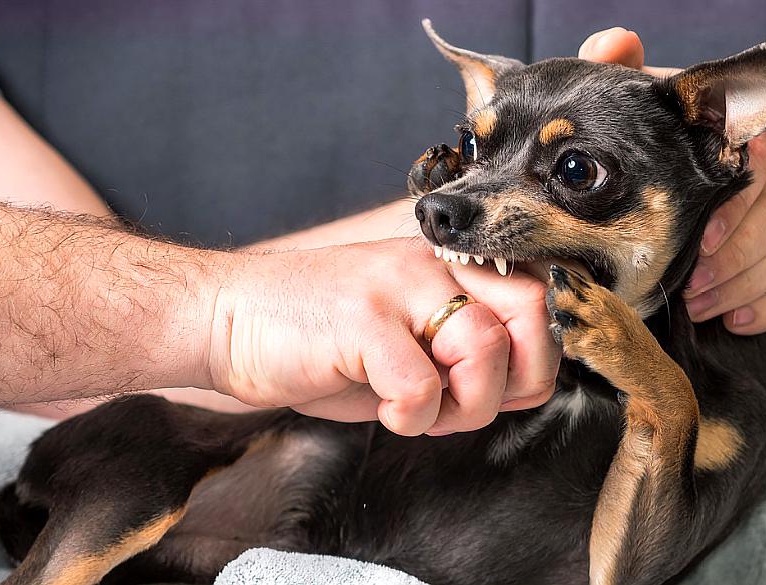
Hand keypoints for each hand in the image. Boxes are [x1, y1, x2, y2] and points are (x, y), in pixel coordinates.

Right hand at [203, 239, 558, 435]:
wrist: (226, 319)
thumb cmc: (318, 337)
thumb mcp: (406, 337)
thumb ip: (467, 351)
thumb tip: (529, 384)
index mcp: (447, 264)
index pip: (540, 298)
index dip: (534, 357)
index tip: (498, 388)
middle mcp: (431, 264)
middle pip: (533, 312)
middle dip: (517, 379)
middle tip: (466, 401)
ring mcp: (397, 286)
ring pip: (486, 349)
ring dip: (462, 406)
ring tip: (417, 407)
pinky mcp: (361, 320)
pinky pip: (422, 387)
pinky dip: (410, 418)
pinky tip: (383, 409)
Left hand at [579, 27, 765, 333]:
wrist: (649, 174)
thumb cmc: (641, 136)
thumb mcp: (627, 103)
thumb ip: (620, 70)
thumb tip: (617, 42)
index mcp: (750, 131)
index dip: (739, 210)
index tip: (703, 243)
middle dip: (739, 259)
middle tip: (695, 287)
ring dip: (744, 286)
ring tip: (699, 306)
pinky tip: (731, 321)